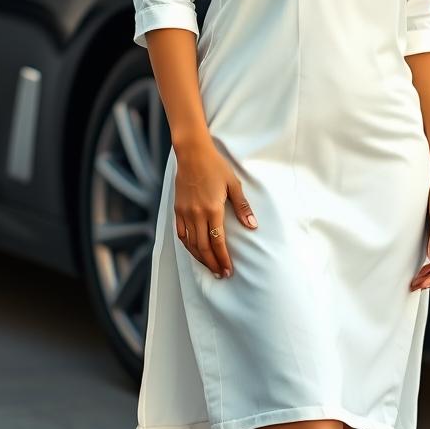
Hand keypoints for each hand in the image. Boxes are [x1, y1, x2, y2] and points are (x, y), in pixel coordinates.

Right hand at [173, 138, 257, 278]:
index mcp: (212, 209)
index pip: (217, 242)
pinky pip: (180, 233)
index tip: (228, 270)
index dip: (223, 258)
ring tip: (209, 267)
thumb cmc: (215, 166)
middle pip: (203, 247)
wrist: (192, 154)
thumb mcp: (233, 184)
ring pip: (190, 243)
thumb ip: (242, 207)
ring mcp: (185, 212)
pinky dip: (187, 245)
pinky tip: (194, 251)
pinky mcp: (177, 209)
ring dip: (200, 258)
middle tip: (221, 274)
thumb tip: (252, 225)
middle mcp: (196, 214)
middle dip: (212, 263)